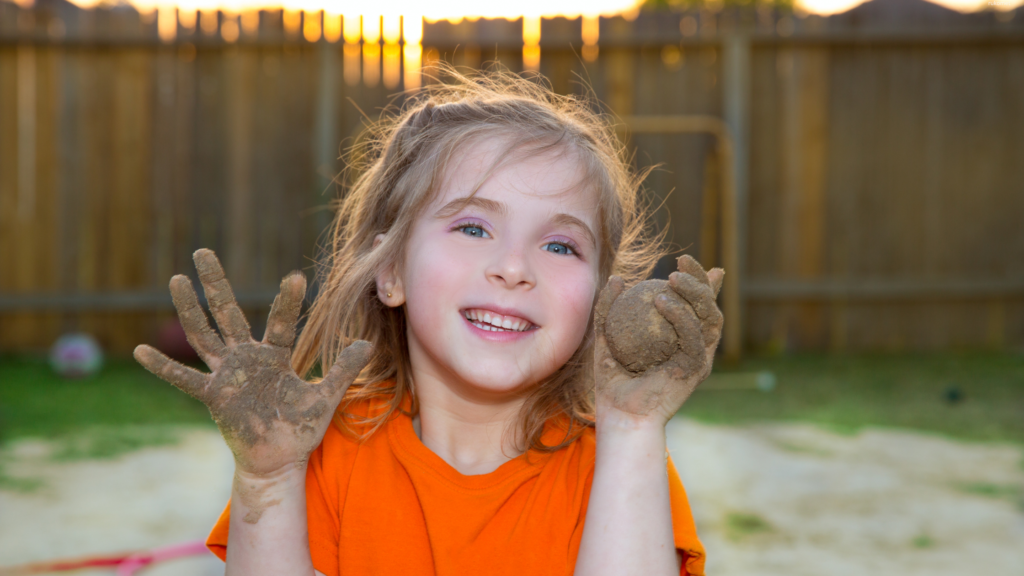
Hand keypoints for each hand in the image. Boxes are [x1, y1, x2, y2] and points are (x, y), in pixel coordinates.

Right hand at [134, 249, 372, 476]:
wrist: (279, 460)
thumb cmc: (301, 428)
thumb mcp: (325, 398)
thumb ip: (344, 370)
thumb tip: (368, 344)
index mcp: (275, 355)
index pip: (281, 322)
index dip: (287, 301)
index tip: (296, 276)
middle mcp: (247, 358)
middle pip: (227, 313)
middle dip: (216, 283)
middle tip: (203, 251)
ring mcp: (227, 375)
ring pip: (203, 335)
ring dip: (189, 309)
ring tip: (177, 279)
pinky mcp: (214, 397)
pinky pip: (184, 380)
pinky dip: (162, 367)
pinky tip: (140, 350)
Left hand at [593, 255, 723, 425]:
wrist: (619, 414)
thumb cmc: (612, 379)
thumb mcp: (605, 336)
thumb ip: (609, 308)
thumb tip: (617, 277)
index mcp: (680, 337)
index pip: (695, 303)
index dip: (697, 278)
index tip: (682, 258)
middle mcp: (696, 346)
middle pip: (708, 305)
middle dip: (701, 279)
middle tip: (683, 261)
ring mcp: (700, 358)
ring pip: (709, 317)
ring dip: (695, 292)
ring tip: (673, 277)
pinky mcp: (696, 369)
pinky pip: (693, 337)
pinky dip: (680, 316)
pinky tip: (663, 301)